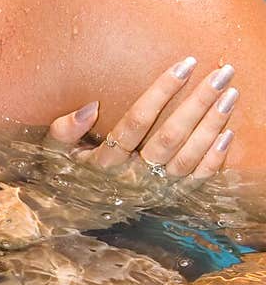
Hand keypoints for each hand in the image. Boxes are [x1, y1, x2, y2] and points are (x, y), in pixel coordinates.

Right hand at [44, 58, 236, 182]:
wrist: (76, 219)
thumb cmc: (67, 174)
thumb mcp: (54, 152)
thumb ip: (64, 129)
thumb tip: (90, 107)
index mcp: (104, 161)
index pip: (136, 121)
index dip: (161, 92)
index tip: (184, 65)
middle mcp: (132, 177)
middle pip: (170, 137)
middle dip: (198, 103)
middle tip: (222, 75)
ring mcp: (154, 190)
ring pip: (188, 158)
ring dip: (212, 125)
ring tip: (230, 95)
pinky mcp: (169, 198)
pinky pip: (196, 181)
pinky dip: (214, 159)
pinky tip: (228, 133)